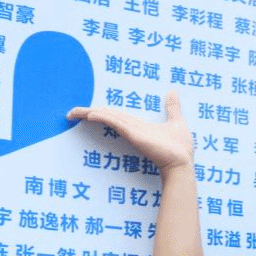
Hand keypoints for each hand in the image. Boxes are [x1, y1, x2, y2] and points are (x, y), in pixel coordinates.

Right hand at [66, 90, 194, 175]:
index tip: (88, 110)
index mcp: (139, 125)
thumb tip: (172, 92)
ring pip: (108, 118)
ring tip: (74, 112)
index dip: (101, 111)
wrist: (182, 163)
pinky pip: (116, 123)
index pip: (116, 115)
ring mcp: (132, 132)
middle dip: (89, 113)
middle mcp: (132, 128)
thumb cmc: (180, 148)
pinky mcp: (135, 135)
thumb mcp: (176, 122)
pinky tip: (92, 114)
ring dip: (91, 114)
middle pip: (107, 116)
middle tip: (72, 112)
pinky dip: (104, 118)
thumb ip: (172, 107)